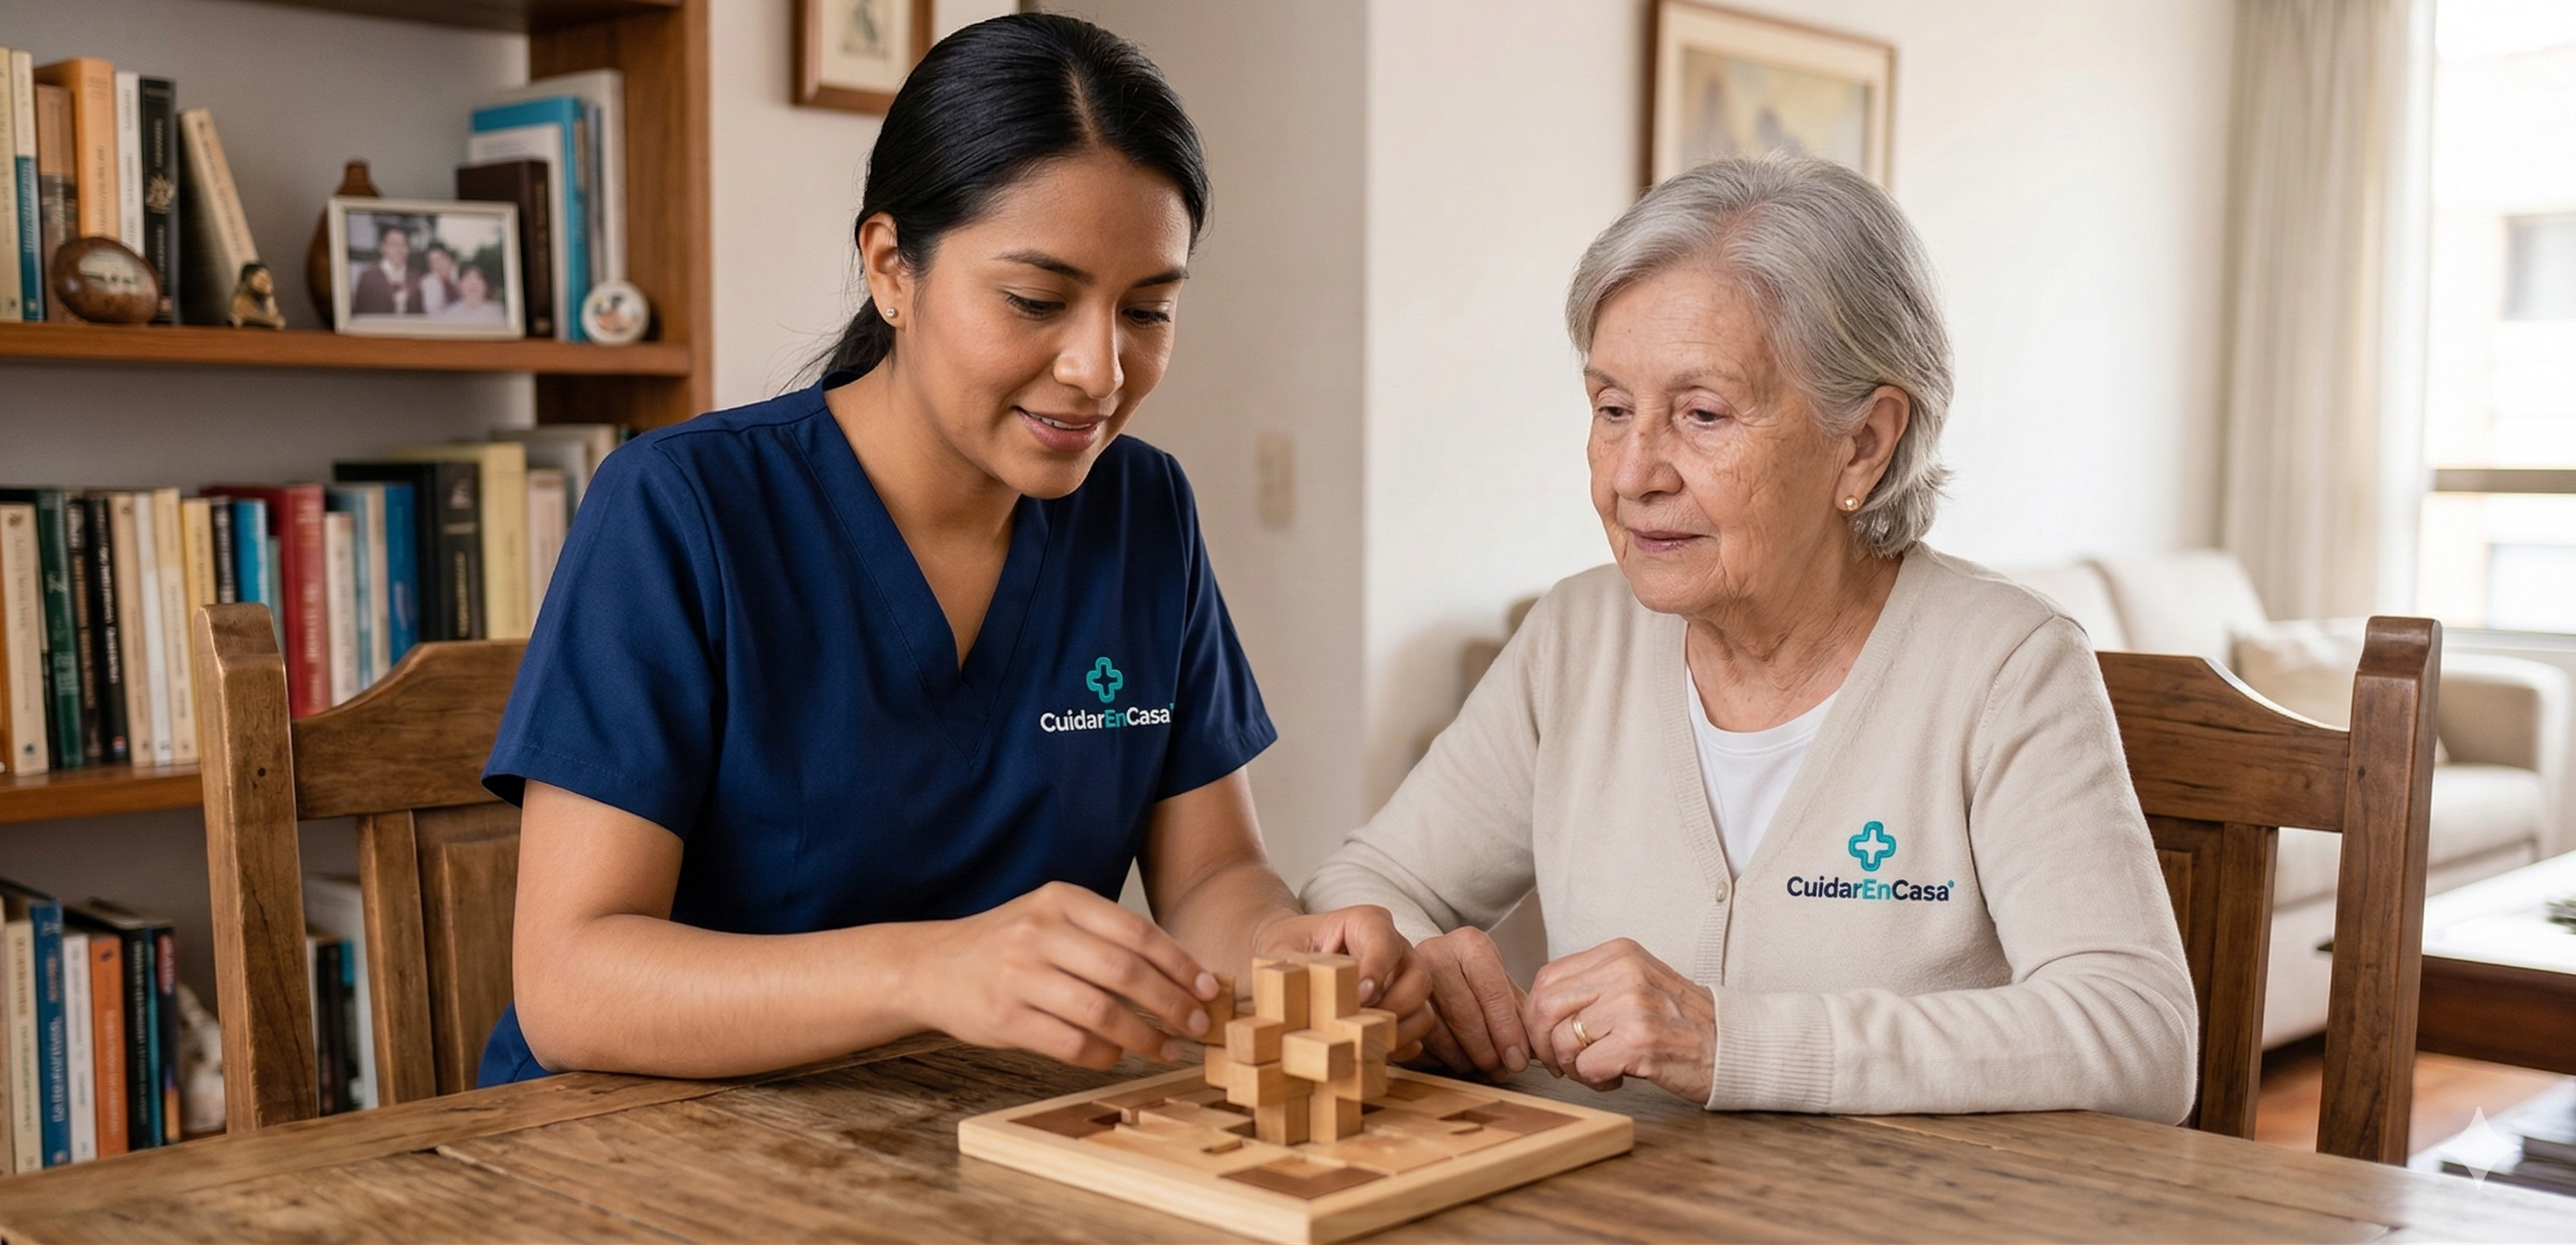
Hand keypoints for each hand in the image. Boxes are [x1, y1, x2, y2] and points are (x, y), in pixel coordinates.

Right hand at [907, 881, 1220, 1070]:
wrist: (931, 967)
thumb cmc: (1007, 945)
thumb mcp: (1051, 919)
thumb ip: (1105, 937)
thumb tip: (1180, 973)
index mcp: (1060, 900)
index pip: (1136, 931)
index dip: (1180, 963)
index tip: (1207, 988)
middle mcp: (1040, 933)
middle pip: (1125, 972)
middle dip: (1171, 1003)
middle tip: (1198, 1024)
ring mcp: (1020, 976)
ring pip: (1101, 1012)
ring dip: (1145, 1036)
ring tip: (1168, 1048)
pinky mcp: (1006, 1019)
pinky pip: (1070, 1043)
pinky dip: (1103, 1054)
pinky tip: (1118, 1054)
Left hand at [1253, 905, 1435, 1060]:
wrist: (1293, 957)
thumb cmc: (1289, 948)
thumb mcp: (1283, 952)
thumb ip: (1293, 967)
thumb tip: (1304, 993)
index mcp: (1368, 923)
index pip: (1386, 943)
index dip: (1378, 971)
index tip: (1360, 997)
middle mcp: (1396, 949)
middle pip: (1419, 978)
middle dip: (1394, 1008)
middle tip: (1362, 1025)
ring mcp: (1404, 979)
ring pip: (1424, 1008)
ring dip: (1399, 1032)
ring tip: (1365, 1044)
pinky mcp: (1405, 1006)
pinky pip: (1417, 1030)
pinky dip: (1400, 1046)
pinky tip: (1372, 1051)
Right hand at [1412, 926, 1530, 1079]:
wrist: (1428, 964)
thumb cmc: (1470, 979)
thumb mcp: (1498, 984)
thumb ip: (1518, 1013)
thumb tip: (1539, 1050)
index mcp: (1470, 945)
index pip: (1492, 992)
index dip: (1507, 1031)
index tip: (1519, 1059)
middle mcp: (1436, 953)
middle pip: (1464, 1014)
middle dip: (1487, 1051)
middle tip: (1501, 1071)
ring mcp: (1407, 978)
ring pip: (1438, 1032)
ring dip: (1462, 1058)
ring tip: (1479, 1067)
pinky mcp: (1391, 1002)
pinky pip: (1416, 1040)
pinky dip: (1438, 1058)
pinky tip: (1453, 1060)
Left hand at [1521, 938, 1715, 1101]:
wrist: (1732, 1045)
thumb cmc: (1680, 1021)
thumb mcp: (1636, 983)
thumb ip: (1592, 986)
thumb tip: (1538, 1011)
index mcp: (1618, 953)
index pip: (1548, 978)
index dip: (1536, 1015)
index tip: (1547, 1038)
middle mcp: (1623, 972)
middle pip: (1546, 1007)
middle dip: (1544, 1044)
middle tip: (1560, 1063)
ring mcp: (1632, 1005)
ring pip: (1562, 1041)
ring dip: (1572, 1067)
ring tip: (1598, 1071)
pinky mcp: (1639, 1041)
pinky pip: (1586, 1067)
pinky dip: (1595, 1080)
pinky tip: (1618, 1078)